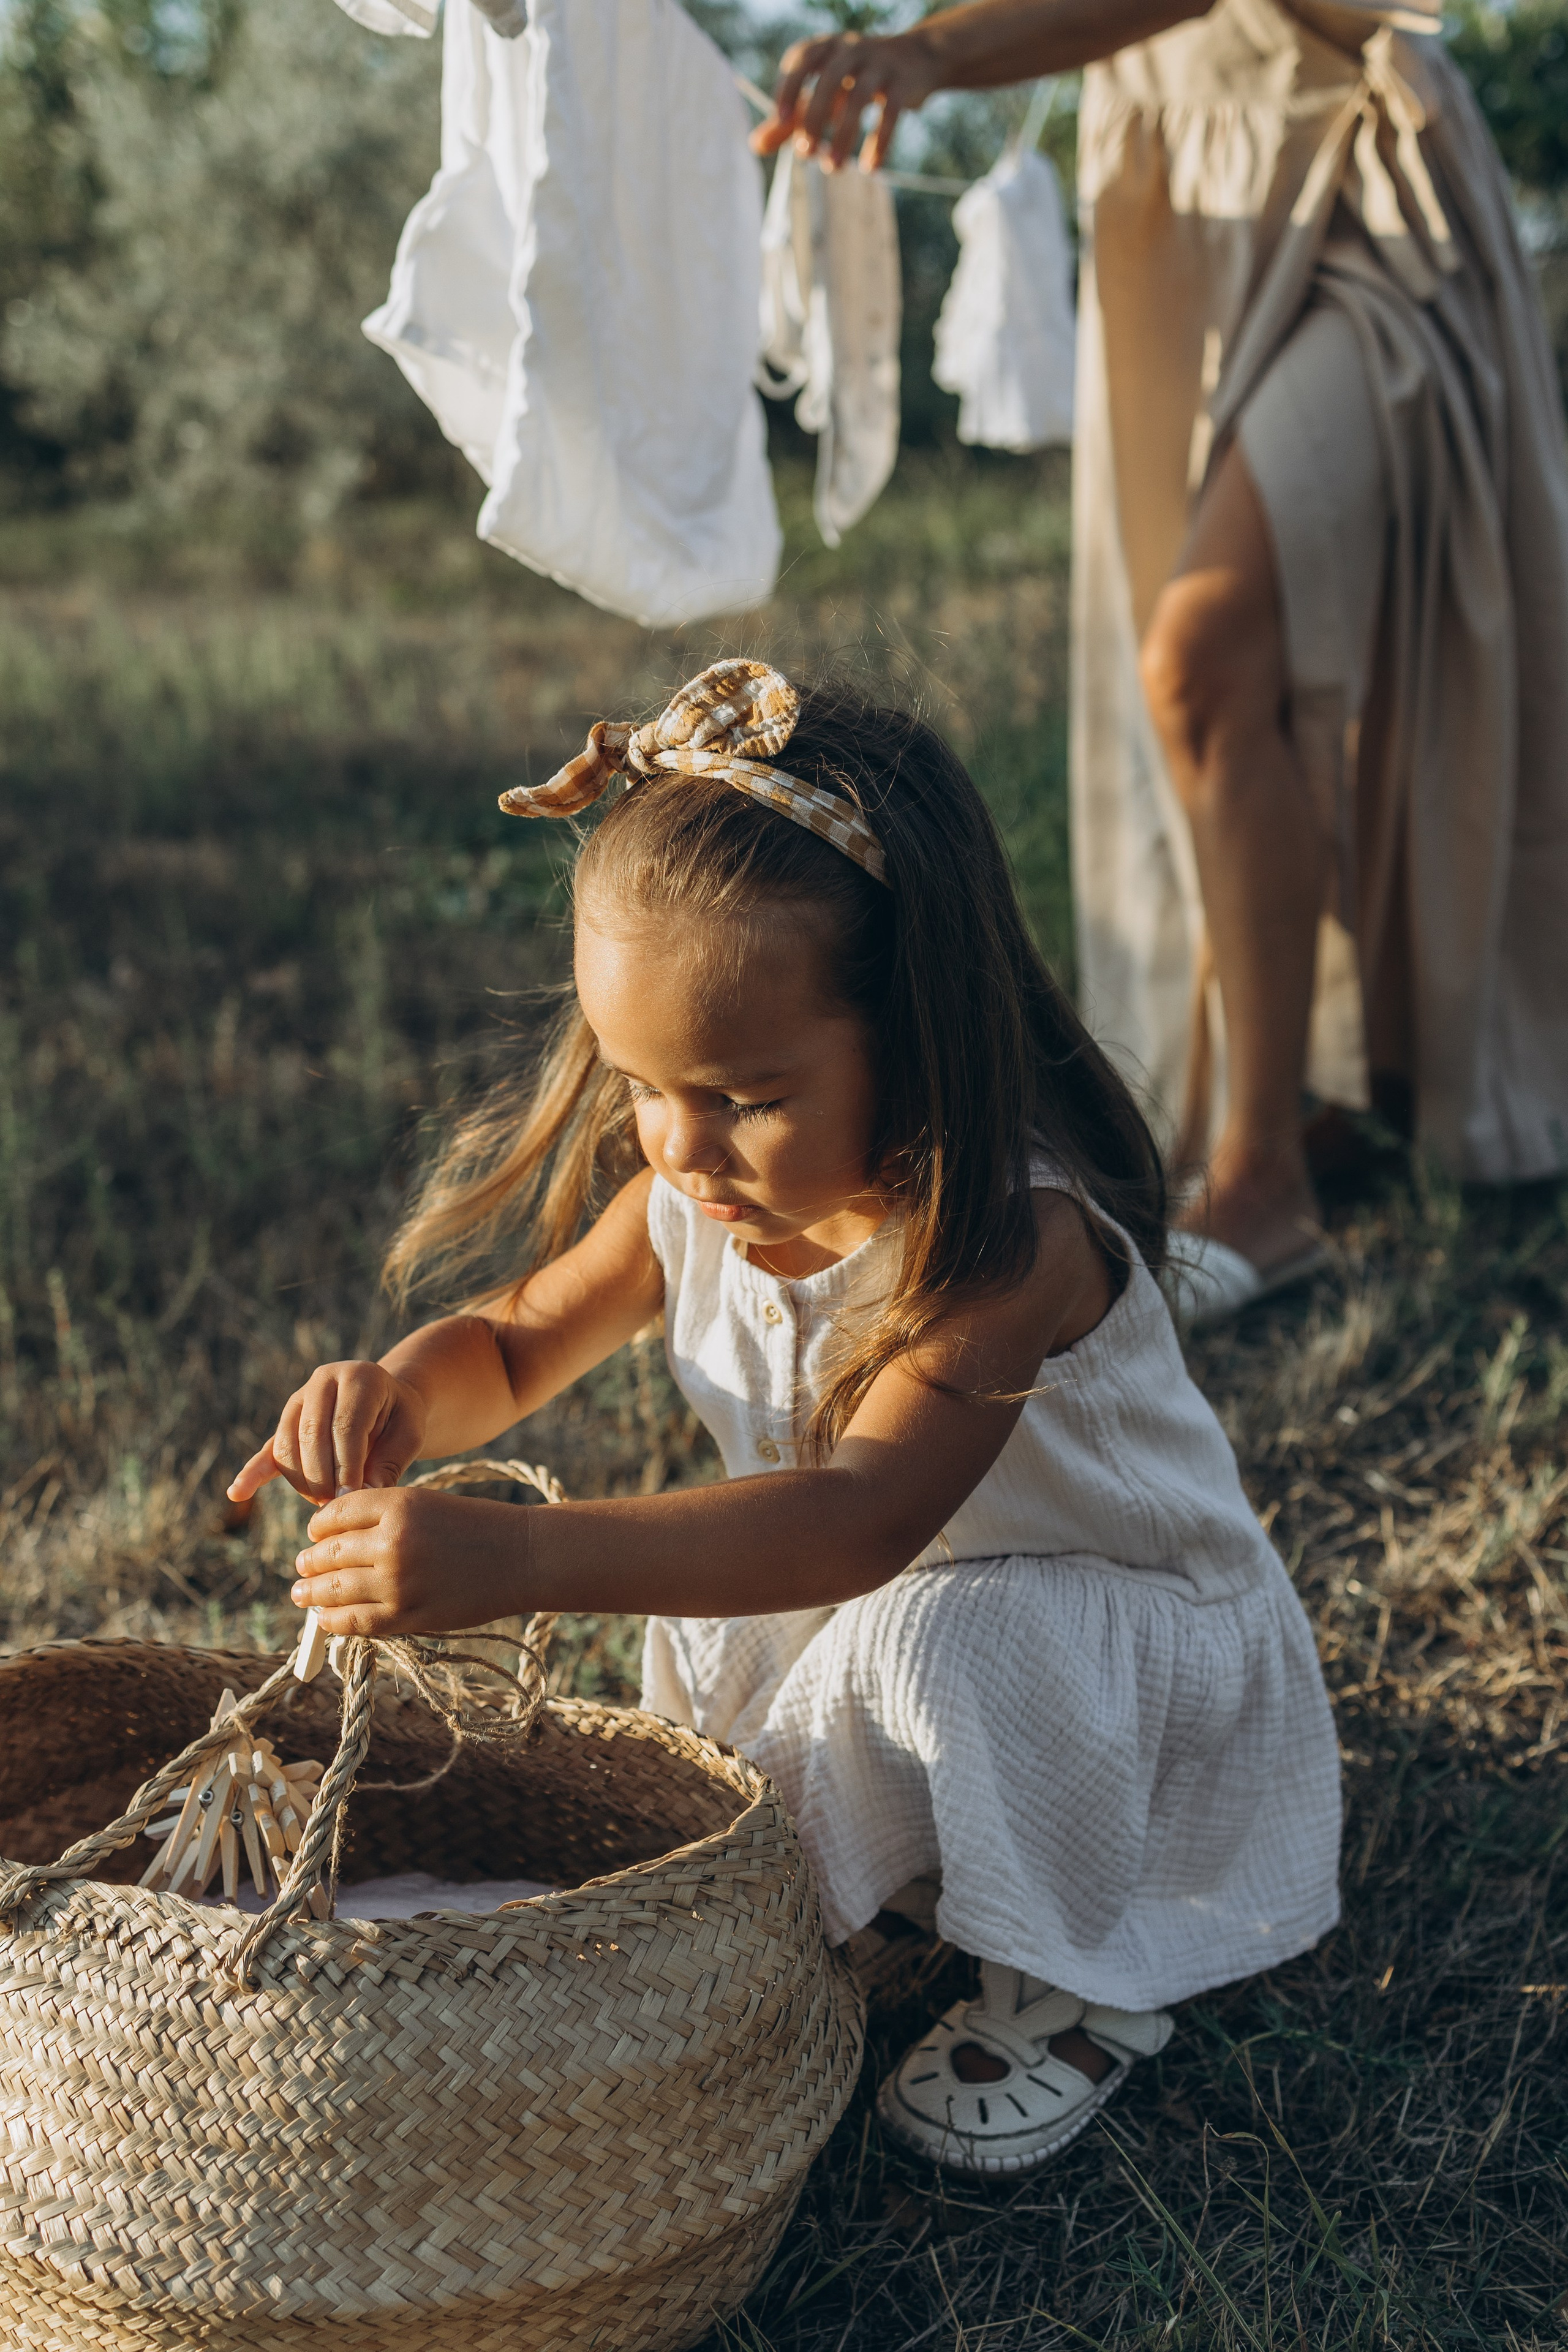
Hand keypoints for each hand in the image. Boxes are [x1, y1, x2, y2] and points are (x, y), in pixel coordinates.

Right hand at [227, 1360, 428, 1506]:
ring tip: (326, 1502)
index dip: (347, 1465)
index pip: (345, 1425)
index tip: (351, 1498)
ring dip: (303, 1481)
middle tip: (338, 1506)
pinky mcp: (286, 1421)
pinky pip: (268, 1449)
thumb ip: (388, 1463)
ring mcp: (299, 1399)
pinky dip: (253, 1472)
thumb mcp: (409, 1435)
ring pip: (288, 1446)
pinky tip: (237, 1493)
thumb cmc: (401, 1419)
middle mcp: (323, 1380)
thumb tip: (359, 1498)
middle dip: (323, 1477)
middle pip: (311, 1436)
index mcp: (359, 1377)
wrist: (388, 1401)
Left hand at [290, 1486, 525, 1635]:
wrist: (523, 1556)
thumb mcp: (427, 1503)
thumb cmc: (476, 1526)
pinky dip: (333, 1621)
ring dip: (312, 1593)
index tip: (315, 1534)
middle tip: (301, 1567)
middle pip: (328, 1553)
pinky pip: (355, 1622)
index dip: (318, 1526)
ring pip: (335, 1590)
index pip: (335, 1514)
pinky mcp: (408, 1616)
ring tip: (302, 1594)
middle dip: (310, 1562)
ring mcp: (399, 1582)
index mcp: (398, 1504)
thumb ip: (382, 1516)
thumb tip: (333, 1539)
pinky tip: (325, 1619)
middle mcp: (393, 1541)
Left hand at [751, 31, 939, 172]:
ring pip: (860, 97)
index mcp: (826, 48)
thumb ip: (791, 119)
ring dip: (844, 135)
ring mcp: (880, 63)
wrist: (914, 61)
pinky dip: (880, 141)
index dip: (789, 86)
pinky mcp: (903, 83)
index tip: (779, 120)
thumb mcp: (823, 92)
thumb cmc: (856, 79)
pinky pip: (890, 112)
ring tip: (833, 168)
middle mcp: (851, 49)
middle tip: (805, 154)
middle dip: (815, 117)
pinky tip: (870, 167)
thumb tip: (755, 146)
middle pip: (830, 79)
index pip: (803, 58)